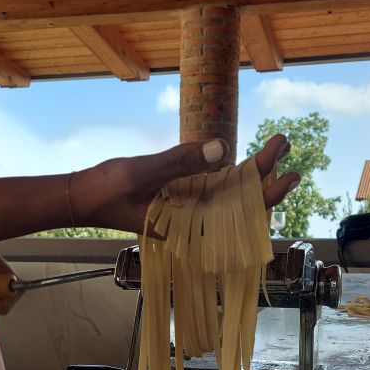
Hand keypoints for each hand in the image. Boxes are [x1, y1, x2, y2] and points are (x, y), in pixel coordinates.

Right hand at [69, 134, 299, 233]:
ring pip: (229, 195)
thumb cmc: (107, 190)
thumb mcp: (143, 172)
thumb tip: (225, 149)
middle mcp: (194, 222)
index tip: (287, 172)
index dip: (266, 193)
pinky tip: (244, 160)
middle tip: (284, 142)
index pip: (238, 213)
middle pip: (239, 203)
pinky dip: (230, 173)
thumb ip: (182, 161)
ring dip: (251, 172)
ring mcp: (188, 211)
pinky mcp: (181, 200)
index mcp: (189, 227)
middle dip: (265, 175)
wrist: (82, 197)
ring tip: (275, 146)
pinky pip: (213, 189)